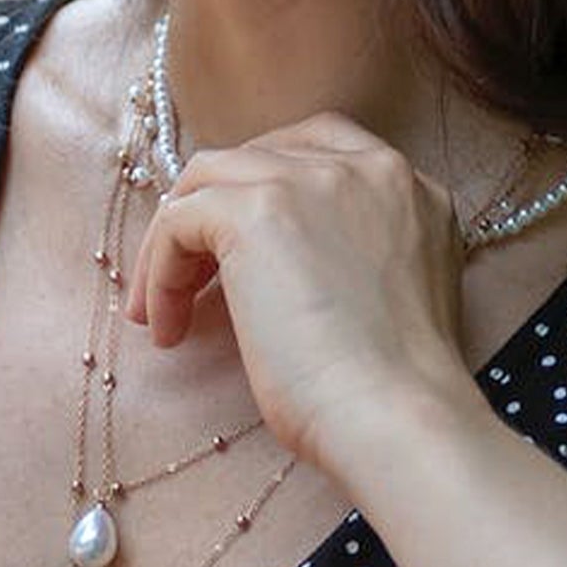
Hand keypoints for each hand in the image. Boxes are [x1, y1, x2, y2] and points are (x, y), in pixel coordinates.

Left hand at [126, 112, 475, 471]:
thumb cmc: (395, 390)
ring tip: (163, 310)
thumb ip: (351, 251)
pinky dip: (161, 271)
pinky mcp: (255, 212)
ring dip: (175, 243)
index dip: (266, 188)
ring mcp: (308, 179)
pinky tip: (168, 328)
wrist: (399, 418)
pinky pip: (179, 221)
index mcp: (405, 184)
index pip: (316, 148)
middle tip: (193, 278)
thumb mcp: (390, 291)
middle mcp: (362, 165)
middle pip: (256, 155)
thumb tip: (274, 264)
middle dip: (215, 210)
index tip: (238, 246)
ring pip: (208, 180)